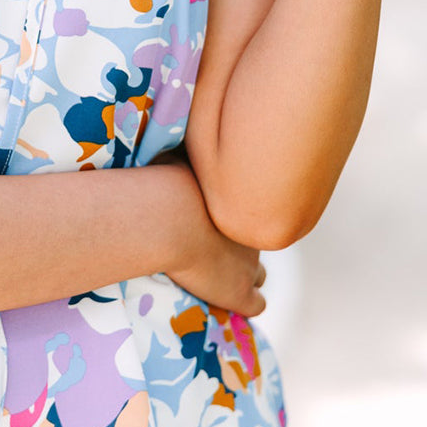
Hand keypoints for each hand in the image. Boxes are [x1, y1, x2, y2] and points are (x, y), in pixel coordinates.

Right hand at [153, 152, 267, 316]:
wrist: (168, 217)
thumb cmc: (167, 182)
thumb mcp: (174, 154)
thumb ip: (178, 149)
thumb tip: (168, 122)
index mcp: (239, 202)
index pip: (248, 209)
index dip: (230, 216)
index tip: (210, 217)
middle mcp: (250, 231)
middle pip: (256, 239)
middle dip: (240, 245)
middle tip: (214, 246)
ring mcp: (248, 264)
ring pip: (259, 274)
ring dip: (243, 276)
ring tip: (219, 278)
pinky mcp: (238, 293)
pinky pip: (256, 304)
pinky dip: (244, 303)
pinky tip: (227, 302)